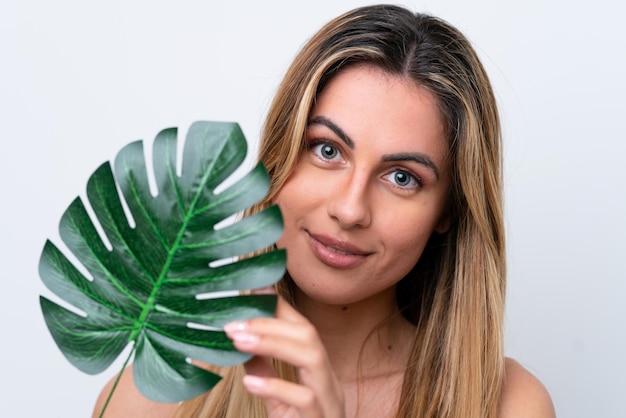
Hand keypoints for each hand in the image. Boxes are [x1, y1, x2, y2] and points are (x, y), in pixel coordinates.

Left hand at [224, 294, 344, 417]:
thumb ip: (264, 371)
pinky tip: (250, 382)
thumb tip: (241, 340)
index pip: (303, 328)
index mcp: (320, 373)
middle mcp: (329, 383)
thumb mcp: (278, 399)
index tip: (252, 292)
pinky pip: (306, 399)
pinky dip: (276, 386)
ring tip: (238, 341)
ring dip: (273, 343)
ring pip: (312, 358)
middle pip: (309, 335)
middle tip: (233, 324)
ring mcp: (329, 402)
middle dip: (270, 323)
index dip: (279, 306)